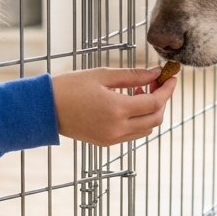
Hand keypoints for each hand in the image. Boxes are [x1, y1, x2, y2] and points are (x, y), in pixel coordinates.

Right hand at [52, 66, 177, 146]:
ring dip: (151, 111)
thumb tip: (156, 73)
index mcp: (117, 109)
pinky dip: (139, 120)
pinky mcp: (106, 143)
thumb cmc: (71, 87)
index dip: (167, 90)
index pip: (155, 102)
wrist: (45, 109)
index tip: (171, 77)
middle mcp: (117, 128)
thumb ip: (133, 75)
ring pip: (146, 129)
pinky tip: (128, 103)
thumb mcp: (103, 75)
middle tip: (155, 83)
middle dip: (161, 100)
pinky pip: (133, 134)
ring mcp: (112, 139)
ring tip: (138, 91)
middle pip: (155, 118)